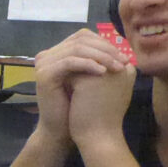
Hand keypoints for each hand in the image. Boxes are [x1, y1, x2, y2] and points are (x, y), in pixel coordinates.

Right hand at [34, 29, 129, 143]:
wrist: (60, 130)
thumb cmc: (77, 107)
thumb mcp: (90, 80)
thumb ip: (98, 62)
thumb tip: (123, 50)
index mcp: (57, 53)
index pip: (83, 36)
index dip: (105, 43)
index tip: (124, 56)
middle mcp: (47, 55)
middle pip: (80, 40)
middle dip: (106, 49)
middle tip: (124, 60)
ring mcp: (43, 63)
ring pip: (77, 49)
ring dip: (101, 56)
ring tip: (117, 67)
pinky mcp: (44, 74)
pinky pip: (70, 62)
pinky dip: (88, 65)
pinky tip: (103, 72)